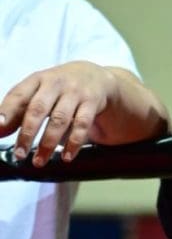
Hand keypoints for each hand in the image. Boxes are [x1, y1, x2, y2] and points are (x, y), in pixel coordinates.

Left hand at [0, 61, 121, 166]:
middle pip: (38, 108)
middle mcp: (55, 83)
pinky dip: (73, 143)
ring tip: (39, 161)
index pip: (19, 95)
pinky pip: (82, 125)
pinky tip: (66, 157)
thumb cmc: (58, 89)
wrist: (96, 76)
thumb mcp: (37, 93)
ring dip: (48, 143)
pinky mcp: (92, 103)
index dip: (7, 112)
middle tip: (19, 155)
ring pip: (60, 119)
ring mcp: (75, 92)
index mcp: (37, 80)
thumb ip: (17, 111)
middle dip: (27, 133)